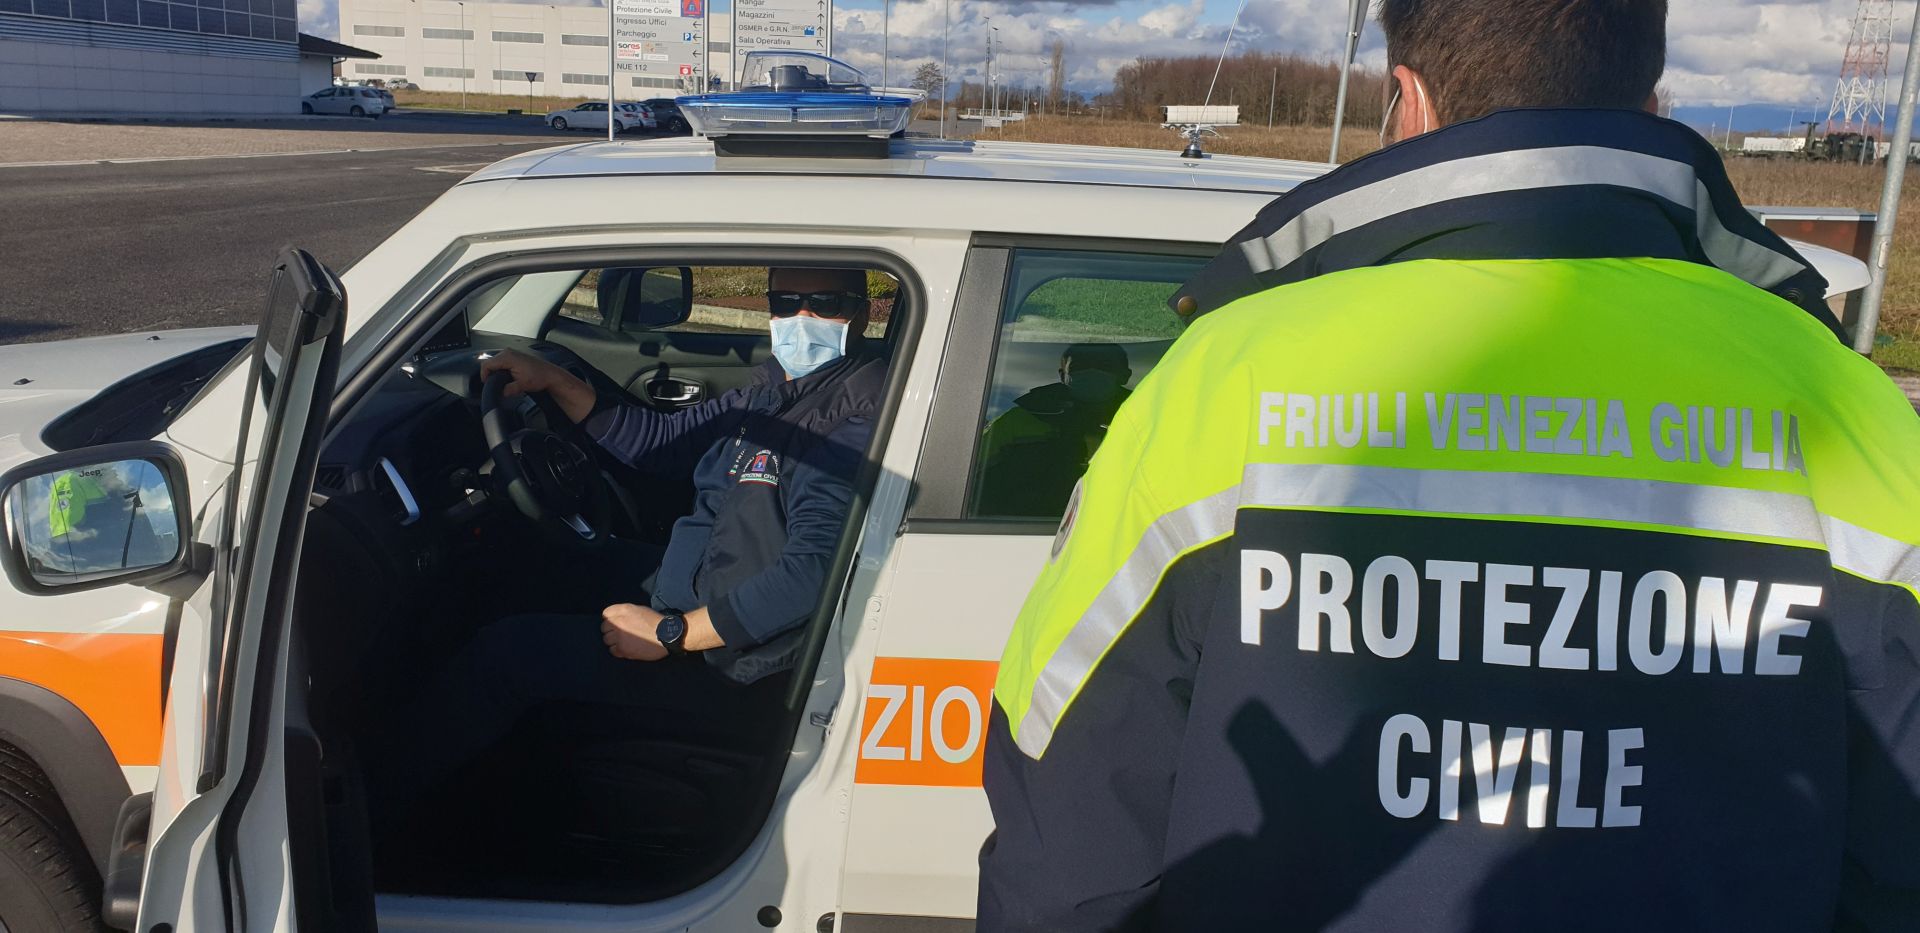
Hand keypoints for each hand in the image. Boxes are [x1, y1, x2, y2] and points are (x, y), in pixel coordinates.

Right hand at [479, 349, 595, 421]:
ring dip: (495, 372)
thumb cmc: (539, 377)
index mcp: (508, 357)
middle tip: (494, 385)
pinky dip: (501, 369)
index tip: (487, 384)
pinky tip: (507, 377)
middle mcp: (508, 352)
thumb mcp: (522, 386)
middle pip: (490, 362)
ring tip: (501, 382)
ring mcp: (512, 353)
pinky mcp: (515, 356)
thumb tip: (501, 392)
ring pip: (495, 362)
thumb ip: (509, 389)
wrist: (551, 375)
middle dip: (490, 374)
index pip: (487, 365)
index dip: (484, 376)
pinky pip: (501, 362)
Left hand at [601, 603, 667, 660]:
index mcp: (624, 610)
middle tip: (621, 633)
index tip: (616, 623)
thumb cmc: (654, 621)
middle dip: (611, 630)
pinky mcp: (623, 650)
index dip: (610, 619)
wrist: (667, 635)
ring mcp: (620, 637)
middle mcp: (619, 623)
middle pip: (604, 628)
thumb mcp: (638, 609)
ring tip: (624, 641)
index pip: (605, 614)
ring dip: (613, 641)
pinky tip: (626, 648)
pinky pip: (612, 651)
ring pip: (606, 640)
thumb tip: (612, 618)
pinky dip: (617, 650)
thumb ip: (623, 612)